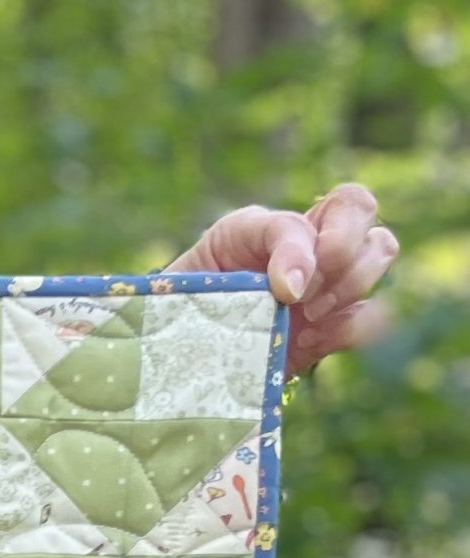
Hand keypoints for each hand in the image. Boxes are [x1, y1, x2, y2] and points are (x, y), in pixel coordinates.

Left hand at [169, 182, 397, 374]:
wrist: (180, 351)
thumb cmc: (190, 295)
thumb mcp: (210, 260)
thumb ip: (254, 257)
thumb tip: (295, 288)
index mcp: (286, 223)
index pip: (337, 201)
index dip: (316, 244)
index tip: (283, 289)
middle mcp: (316, 245)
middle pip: (366, 212)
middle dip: (343, 254)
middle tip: (302, 296)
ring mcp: (330, 284)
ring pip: (380, 252)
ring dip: (349, 286)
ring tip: (305, 318)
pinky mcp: (331, 328)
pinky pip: (371, 316)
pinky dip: (353, 327)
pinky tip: (310, 340)